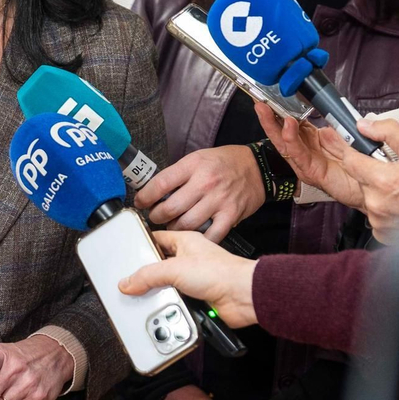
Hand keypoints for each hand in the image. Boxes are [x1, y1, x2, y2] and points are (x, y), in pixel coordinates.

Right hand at [118, 230, 257, 328]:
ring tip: (150, 296)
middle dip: (148, 275)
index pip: (157, 238)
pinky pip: (177, 300)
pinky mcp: (198, 297)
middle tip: (134, 281)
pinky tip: (166, 308)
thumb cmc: (221, 272)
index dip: (142, 244)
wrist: (243, 296)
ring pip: (168, 285)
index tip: (127, 252)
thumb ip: (148, 276)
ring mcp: (194, 279)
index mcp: (185, 241)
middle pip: (160, 265)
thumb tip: (128, 281)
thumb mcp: (174, 269)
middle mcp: (189, 259)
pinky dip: (171, 305)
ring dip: (161, 293)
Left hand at [134, 145, 264, 239]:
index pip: (160, 184)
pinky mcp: (231, 215)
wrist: (257, 167)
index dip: (145, 197)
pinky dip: (199, 240)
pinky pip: (211, 235)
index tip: (140, 202)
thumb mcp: (197, 158)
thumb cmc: (224, 162)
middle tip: (155, 217)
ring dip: (174, 229)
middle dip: (157, 216)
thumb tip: (154, 191)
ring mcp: (219, 200)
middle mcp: (205, 183)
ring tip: (171, 226)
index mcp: (193, 166)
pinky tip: (193, 238)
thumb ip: (178, 174)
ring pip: (187, 224)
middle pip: (171, 208)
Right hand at [253, 106, 364, 209]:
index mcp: (311, 141)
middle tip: (260, 103)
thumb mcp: (344, 136)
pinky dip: (291, 139)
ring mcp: (306, 163)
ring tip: (267, 110)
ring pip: (284, 143)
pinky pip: (299, 154)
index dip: (280, 110)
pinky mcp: (312, 172)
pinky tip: (288, 126)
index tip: (271, 97)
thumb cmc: (359, 165)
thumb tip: (327, 108)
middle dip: (268, 117)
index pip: (291, 123)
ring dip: (274, 126)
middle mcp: (305, 152)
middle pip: (281, 133)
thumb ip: (334, 124)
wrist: (371, 186)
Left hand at [311, 117, 398, 244]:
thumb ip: (388, 132)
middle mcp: (376, 203)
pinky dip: (384, 210)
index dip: (350, 151)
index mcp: (381, 180)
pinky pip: (376, 217)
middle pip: (360, 180)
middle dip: (371, 173)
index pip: (350, 161)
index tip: (353, 147)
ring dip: (378, 192)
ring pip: (368, 199)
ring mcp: (379, 221)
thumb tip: (363, 125)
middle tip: (392, 171)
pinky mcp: (384, 234)